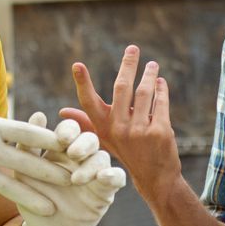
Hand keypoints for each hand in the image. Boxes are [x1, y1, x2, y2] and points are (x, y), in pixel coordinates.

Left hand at [9, 112, 127, 225]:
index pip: (70, 129)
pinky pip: (117, 178)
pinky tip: (103, 178)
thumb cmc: (32, 195)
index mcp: (62, 147)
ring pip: (103, 157)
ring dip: (93, 164)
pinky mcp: (105, 191)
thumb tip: (38, 113)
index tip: (61, 139)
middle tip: (73, 154)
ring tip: (77, 179)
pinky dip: (113, 176)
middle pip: (90, 139)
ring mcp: (95, 173)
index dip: (68, 130)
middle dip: (83, 143)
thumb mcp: (23, 171)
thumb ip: (28, 146)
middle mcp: (81, 156)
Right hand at [64, 46, 183, 200]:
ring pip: (144, 93)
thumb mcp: (105, 138)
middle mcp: (119, 128)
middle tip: (132, 49)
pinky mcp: (160, 131)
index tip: (77, 65)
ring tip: (152, 65)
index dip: (82, 83)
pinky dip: (162, 90)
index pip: (89, 102)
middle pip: (122, 88)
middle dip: (128, 65)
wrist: (155, 176)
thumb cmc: (127, 152)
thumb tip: (62, 112)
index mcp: (104, 127)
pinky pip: (161, 103)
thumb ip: (87, 122)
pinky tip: (161, 83)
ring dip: (149, 75)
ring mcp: (140, 130)